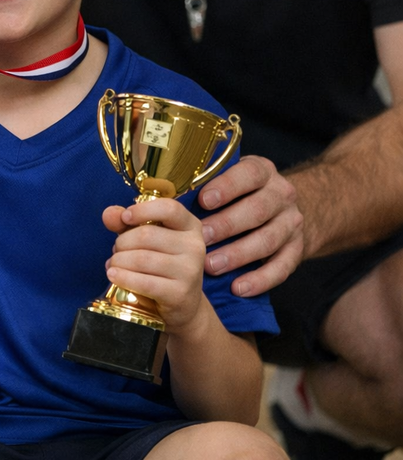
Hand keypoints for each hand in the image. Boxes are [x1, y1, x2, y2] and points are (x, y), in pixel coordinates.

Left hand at [102, 198, 205, 333]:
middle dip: (122, 243)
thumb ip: (127, 223)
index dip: (142, 211)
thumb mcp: (147, 240)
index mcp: (190, 226)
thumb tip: (109, 213)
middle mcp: (195, 246)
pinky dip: (123, 278)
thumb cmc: (161, 265)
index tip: (125, 218)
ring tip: (114, 265)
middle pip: (146, 235)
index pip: (169, 208)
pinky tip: (114, 275)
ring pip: (141, 259)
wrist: (183, 305)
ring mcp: (190, 271)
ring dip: (118, 261)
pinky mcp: (180, 293)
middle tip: (117, 251)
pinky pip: (144, 282)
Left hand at [195, 155, 303, 296]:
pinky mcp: (297, 249)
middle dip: (227, 225)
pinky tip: (238, 288)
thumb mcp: (227, 179)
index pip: (249, 174)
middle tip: (201, 239)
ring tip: (211, 266)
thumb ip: (203, 184)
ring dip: (238, 255)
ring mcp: (292, 223)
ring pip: (268, 240)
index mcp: (262, 171)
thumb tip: (162, 198)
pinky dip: (260, 279)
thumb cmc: (239, 194)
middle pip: (257, 210)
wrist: (281, 210)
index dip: (227, 187)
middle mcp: (281, 195)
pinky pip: (282, 267)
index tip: (203, 201)